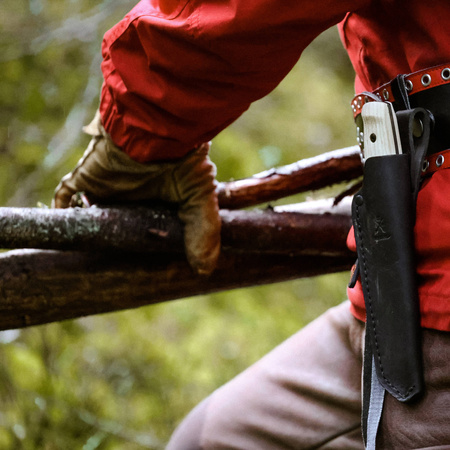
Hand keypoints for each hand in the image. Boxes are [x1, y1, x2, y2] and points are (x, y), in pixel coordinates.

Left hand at [53, 113, 220, 274]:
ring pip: (91, 215)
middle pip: (118, 223)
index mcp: (156, 199)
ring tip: (88, 262)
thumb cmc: (182, 162)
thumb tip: (205, 270)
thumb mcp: (200, 199)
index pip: (147, 226)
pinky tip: (64, 237)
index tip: (148, 266)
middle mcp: (129, 195)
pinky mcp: (85, 181)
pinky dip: (60, 215)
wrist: (155, 132)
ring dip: (90, 231)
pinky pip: (65, 200)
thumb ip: (204, 231)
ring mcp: (106, 188)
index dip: (146, 244)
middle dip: (117, 241)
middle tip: (117, 271)